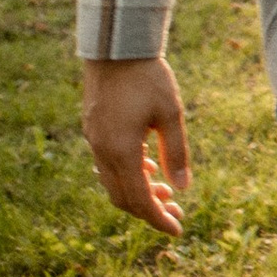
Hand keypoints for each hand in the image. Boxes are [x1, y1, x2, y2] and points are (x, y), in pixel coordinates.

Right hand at [82, 56, 190, 237]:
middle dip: (149, 210)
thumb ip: (176, 152)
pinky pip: (108, 164)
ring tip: (166, 190)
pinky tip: (148, 165)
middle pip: (123, 198)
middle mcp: (102, 151)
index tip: (177, 230)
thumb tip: (183, 189)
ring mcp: (94, 140)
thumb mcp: (170, 113)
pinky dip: (128, 173)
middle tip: (176, 212)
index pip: (139, 200)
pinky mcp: (93, 129)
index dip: (158, 219)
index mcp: (121, 152)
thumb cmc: (148, 77)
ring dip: (139, 191)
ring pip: (113, 182)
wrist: (116, 46)